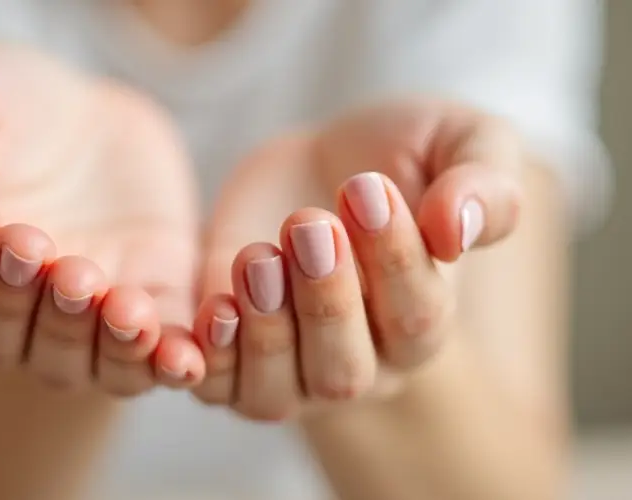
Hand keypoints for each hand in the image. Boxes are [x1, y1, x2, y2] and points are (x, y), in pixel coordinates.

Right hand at [0, 41, 204, 395]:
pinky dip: (169, 363)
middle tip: (43, 249)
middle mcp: (20, 307)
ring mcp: (88, 317)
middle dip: (25, 301)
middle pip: (11, 339)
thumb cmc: (7, 99)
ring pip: (81, 364)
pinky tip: (185, 358)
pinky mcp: (153, 305)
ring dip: (99, 343)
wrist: (94, 111)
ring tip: (118, 304)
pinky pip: (158, 356)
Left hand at [191, 101, 523, 420]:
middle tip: (308, 223)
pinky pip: (220, 386)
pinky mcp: (229, 353)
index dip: (395, 260)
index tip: (367, 187)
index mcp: (421, 322)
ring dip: (267, 330)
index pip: (417, 318)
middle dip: (326, 302)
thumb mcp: (459, 142)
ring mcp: (289, 367)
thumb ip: (483, 183)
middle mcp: (358, 361)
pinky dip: (214, 359)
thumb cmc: (397, 155)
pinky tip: (216, 306)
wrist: (316, 161)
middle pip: (345, 370)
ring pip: (279, 391)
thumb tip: (459, 231)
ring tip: (258, 258)